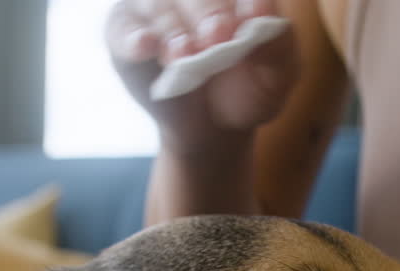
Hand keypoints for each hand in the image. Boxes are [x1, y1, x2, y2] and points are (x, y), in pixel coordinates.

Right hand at [106, 0, 298, 151]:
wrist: (214, 129)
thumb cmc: (249, 92)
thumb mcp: (277, 77)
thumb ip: (278, 45)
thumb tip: (261, 11)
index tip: (254, 14)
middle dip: (207, 11)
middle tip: (217, 36)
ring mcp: (155, 7)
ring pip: (157, 5)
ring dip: (172, 29)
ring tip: (184, 56)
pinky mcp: (124, 32)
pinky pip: (121, 28)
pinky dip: (132, 38)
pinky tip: (146, 46)